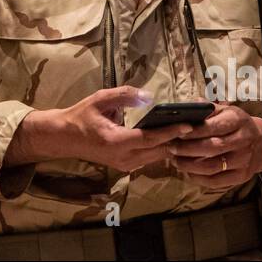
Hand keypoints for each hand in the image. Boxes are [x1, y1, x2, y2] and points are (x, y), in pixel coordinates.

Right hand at [4, 87, 193, 173]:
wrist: (64, 138)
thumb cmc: (81, 116)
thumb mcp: (99, 99)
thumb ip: (124, 95)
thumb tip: (148, 96)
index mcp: (116, 141)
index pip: (151, 138)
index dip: (172, 132)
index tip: (189, 124)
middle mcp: (123, 157)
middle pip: (159, 151)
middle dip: (178, 139)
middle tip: (197, 125)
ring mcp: (124, 165)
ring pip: (156, 157)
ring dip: (171, 145)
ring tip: (189, 131)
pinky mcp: (125, 166)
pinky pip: (149, 159)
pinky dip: (161, 149)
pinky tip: (172, 138)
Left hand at [166, 102, 261, 189]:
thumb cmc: (237, 125)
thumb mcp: (227, 111)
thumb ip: (208, 109)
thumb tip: (188, 107)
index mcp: (238, 121)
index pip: (214, 127)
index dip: (194, 131)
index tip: (177, 133)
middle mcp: (243, 141)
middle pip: (212, 148)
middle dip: (188, 149)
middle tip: (172, 148)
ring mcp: (243, 160)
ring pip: (212, 166)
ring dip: (189, 165)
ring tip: (175, 161)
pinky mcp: (241, 176)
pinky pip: (216, 181)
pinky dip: (198, 178)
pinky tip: (187, 172)